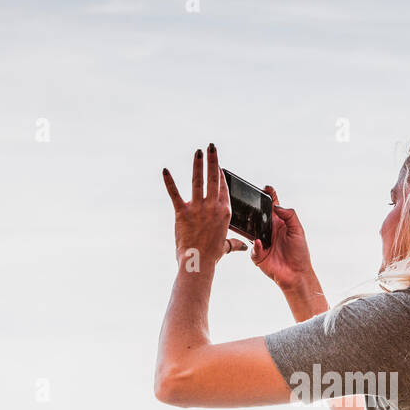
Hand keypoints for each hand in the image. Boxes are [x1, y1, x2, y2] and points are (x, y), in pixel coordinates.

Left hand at [162, 144, 246, 273]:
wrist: (198, 262)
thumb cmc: (211, 255)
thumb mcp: (225, 247)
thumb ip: (234, 244)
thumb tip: (244, 247)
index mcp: (225, 212)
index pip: (223, 188)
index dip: (220, 175)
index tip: (218, 165)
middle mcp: (213, 207)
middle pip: (213, 179)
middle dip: (213, 161)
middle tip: (211, 146)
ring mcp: (198, 208)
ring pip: (197, 181)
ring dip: (197, 164)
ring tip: (198, 152)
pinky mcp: (182, 212)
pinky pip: (174, 194)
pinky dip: (169, 181)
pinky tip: (165, 170)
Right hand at [250, 186, 315, 292]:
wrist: (296, 274)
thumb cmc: (300, 253)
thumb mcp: (298, 230)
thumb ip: (289, 215)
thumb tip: (277, 206)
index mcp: (279, 224)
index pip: (272, 207)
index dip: (269, 196)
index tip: (266, 187)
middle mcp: (269, 231)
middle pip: (258, 217)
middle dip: (253, 210)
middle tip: (249, 203)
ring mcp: (262, 243)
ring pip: (251, 231)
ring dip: (250, 228)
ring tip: (252, 224)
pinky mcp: (258, 255)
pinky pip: (252, 248)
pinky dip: (255, 246)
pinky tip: (259, 244)